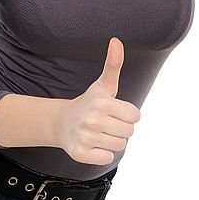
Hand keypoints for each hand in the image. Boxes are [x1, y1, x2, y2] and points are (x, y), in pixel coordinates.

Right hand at [56, 37, 140, 164]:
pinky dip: (103, 154)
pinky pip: (107, 158)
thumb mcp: (104, 84)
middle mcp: (93, 120)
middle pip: (129, 132)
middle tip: (107, 123)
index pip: (135, 116)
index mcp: (102, 102)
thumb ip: (114, 63)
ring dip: (113, 141)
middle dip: (121, 128)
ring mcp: (85, 137)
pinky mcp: (79, 154)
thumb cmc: (91, 102)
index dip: (128, 114)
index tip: (115, 111)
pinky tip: (94, 144)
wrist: (62, 122)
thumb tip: (116, 40)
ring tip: (100, 132)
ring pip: (120, 146)